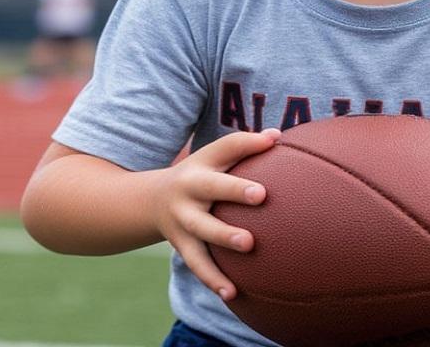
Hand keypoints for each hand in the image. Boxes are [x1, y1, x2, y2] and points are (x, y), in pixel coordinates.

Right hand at [150, 128, 280, 300]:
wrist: (150, 201)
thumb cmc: (201, 175)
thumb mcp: (214, 157)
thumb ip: (245, 146)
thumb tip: (278, 136)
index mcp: (203, 163)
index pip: (227, 147)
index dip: (249, 144)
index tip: (273, 143)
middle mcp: (189, 189)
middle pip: (211, 188)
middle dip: (234, 191)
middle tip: (261, 195)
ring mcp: (183, 219)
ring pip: (203, 230)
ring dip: (223, 237)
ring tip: (248, 245)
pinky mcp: (182, 246)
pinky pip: (198, 264)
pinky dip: (214, 279)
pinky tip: (233, 293)